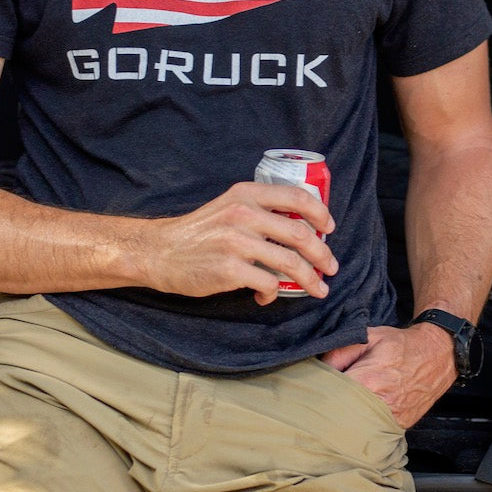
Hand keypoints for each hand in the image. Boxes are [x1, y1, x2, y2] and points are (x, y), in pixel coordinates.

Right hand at [140, 181, 336, 303]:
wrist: (160, 252)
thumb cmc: (199, 232)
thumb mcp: (229, 206)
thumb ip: (259, 209)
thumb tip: (301, 226)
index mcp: (247, 194)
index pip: (296, 196)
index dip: (320, 213)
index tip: (329, 229)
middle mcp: (244, 213)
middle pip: (301, 234)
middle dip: (323, 255)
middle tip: (331, 267)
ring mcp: (237, 242)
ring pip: (291, 262)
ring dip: (310, 279)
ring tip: (318, 288)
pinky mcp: (229, 269)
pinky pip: (268, 284)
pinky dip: (273, 294)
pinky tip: (266, 297)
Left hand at [322, 322, 455, 427]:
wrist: (436, 356)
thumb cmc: (401, 345)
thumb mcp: (368, 336)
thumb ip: (339, 352)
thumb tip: (318, 370)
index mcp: (367, 381)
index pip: (328, 396)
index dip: (316, 394)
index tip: (309, 391)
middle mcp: (379, 405)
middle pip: (339, 418)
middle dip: (326, 412)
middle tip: (317, 406)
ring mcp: (390, 420)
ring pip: (354, 430)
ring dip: (342, 424)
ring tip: (335, 413)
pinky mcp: (398, 428)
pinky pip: (372, 435)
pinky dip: (360, 429)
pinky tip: (354, 420)